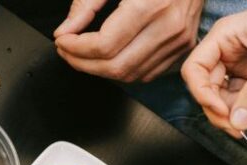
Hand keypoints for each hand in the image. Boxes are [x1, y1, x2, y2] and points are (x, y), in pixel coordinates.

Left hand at [53, 0, 202, 82]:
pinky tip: (110, 59)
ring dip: (101, 71)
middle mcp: (168, 27)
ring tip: (83, 56)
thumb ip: (86, 4)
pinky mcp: (184, 47)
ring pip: (131, 75)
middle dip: (83, 64)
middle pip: (116, 66)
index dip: (76, 48)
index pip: (104, 45)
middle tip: (67, 52)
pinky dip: (124, 71)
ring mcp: (179, 41)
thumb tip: (66, 31)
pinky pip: (148, 73)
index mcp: (150, 5)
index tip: (62, 41)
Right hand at [181, 0, 246, 134]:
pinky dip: (242, 108)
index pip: (195, 69)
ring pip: (222, 93)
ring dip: (229, 112)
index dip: (202, 93)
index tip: (222, 112)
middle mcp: (226, 49)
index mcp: (224, 36)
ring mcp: (239, 60)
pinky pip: (239, 93)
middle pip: (206, 86)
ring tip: (242, 127)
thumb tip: (238, 122)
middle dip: (216, 109)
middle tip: (234, 128)